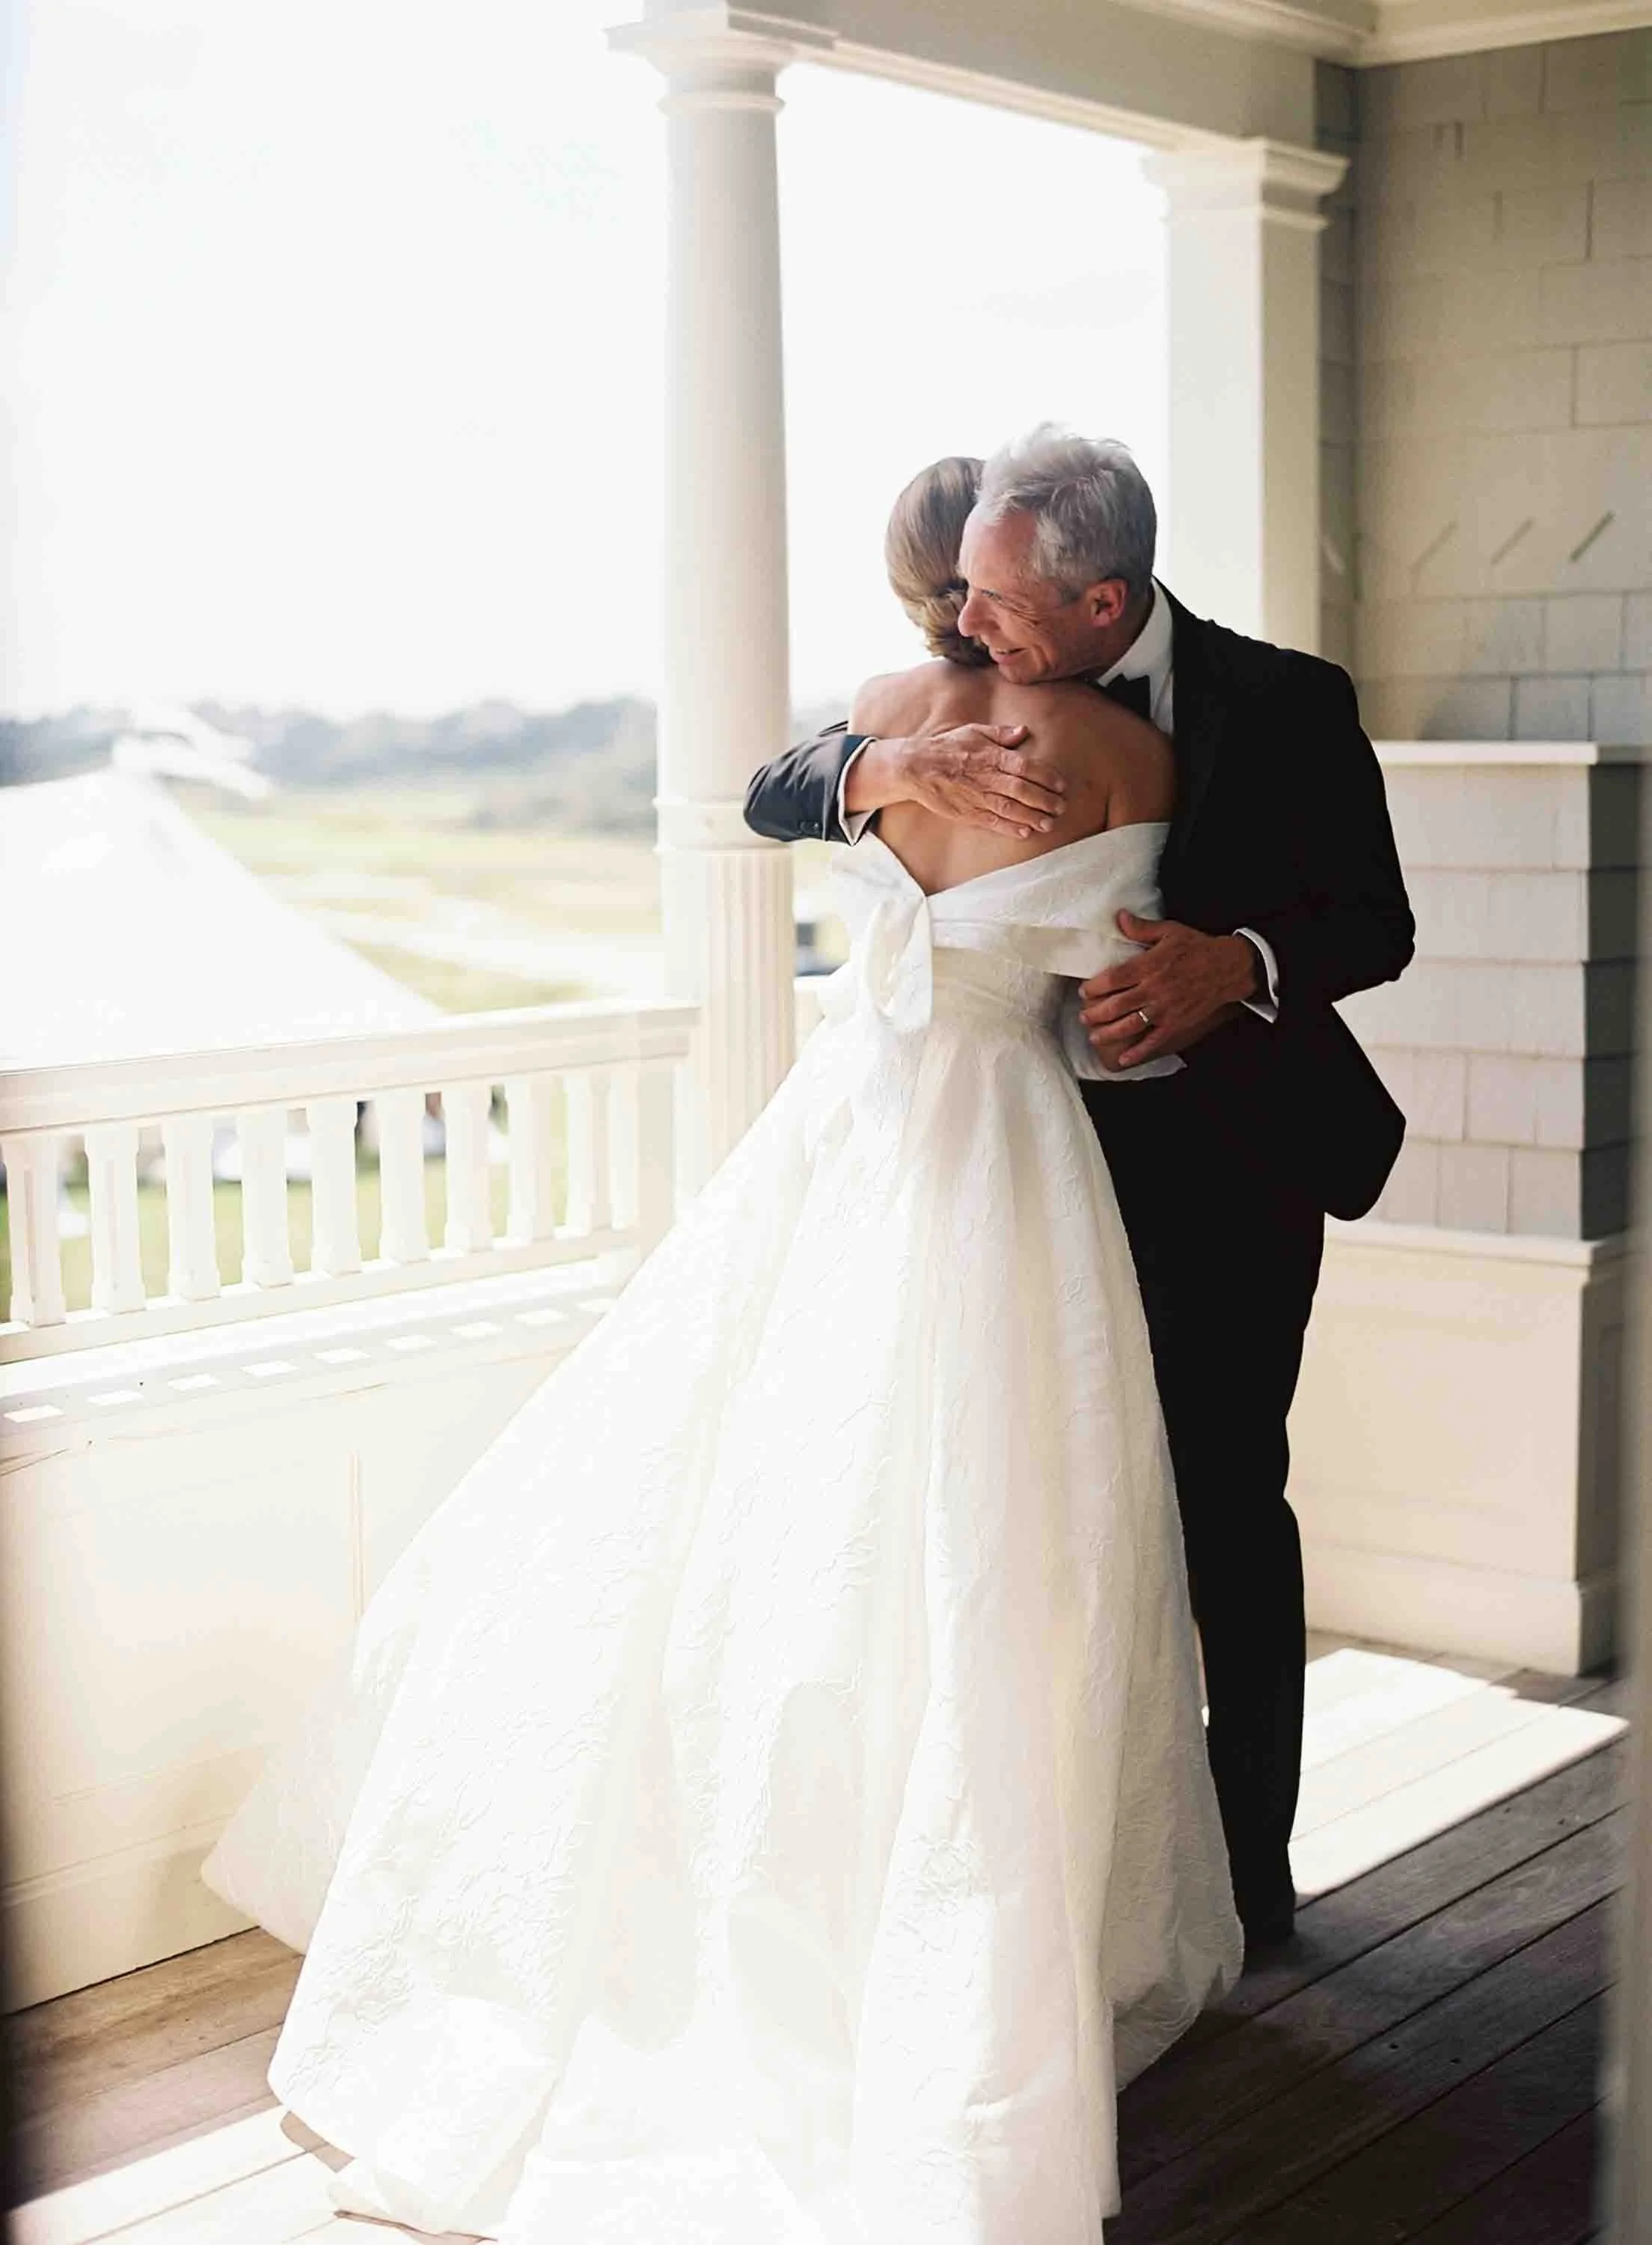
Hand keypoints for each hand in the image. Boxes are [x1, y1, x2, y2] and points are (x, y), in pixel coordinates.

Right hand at [848, 726, 1066, 837]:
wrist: (917, 767)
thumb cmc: (948, 747)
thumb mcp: (974, 732)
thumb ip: (1000, 734)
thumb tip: (1023, 732)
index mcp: (991, 755)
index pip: (1025, 766)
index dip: (1045, 776)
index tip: (1060, 784)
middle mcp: (987, 777)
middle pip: (1022, 789)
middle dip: (1045, 799)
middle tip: (1061, 807)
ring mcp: (977, 797)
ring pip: (1011, 808)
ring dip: (1033, 817)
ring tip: (1050, 823)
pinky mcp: (968, 813)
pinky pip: (993, 822)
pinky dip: (1010, 828)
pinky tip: (1026, 832)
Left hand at [1079, 913, 1259, 1069]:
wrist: (1228, 967)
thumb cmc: (1197, 947)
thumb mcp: (1170, 931)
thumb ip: (1141, 928)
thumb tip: (1119, 917)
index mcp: (1149, 965)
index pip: (1113, 978)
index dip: (1095, 987)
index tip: (1085, 991)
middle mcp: (1154, 989)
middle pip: (1117, 1005)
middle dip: (1096, 1013)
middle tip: (1084, 1017)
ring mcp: (1165, 1009)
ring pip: (1130, 1025)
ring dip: (1109, 1033)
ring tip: (1094, 1036)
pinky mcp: (1177, 1023)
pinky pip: (1154, 1041)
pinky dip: (1138, 1052)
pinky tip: (1124, 1060)